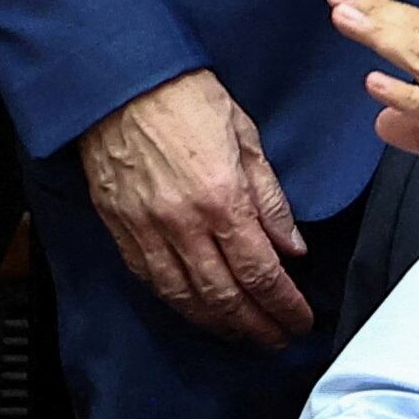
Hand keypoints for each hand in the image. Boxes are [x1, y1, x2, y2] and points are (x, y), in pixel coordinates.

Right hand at [77, 69, 313, 345]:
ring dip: (218, 324)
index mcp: (222, 198)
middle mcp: (183, 224)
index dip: (283, 305)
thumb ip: (270, 197)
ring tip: (241, 333)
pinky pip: (150, 280)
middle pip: (225, 296)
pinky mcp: (120, 228)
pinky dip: (177, 302)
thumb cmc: (185, 96)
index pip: (260, 272)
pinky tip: (195, 309)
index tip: (299, 319)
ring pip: (185, 298)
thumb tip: (293, 247)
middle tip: (276, 337)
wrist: (120, 80)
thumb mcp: (245, 136)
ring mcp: (147, 230)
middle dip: (256, 326)